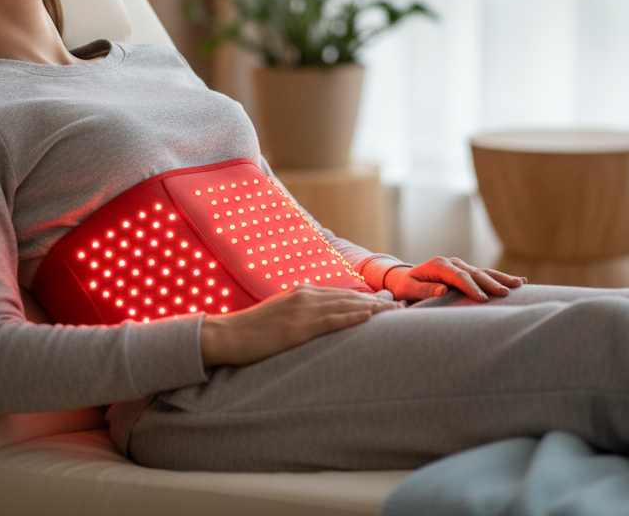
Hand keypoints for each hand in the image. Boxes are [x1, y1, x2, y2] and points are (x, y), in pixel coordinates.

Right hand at [199, 285, 397, 367]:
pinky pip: (331, 321)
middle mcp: (304, 296)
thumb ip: (300, 315)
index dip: (366, 299)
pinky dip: (353, 318)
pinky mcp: (297, 327)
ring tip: (395, 312)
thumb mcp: (279, 317)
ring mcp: (301, 311)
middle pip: (349, 298)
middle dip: (377, 302)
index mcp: (301, 293)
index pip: (341, 295)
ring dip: (373, 309)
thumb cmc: (251, 332)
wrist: (225, 336)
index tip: (387, 303)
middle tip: (402, 306)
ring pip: (345, 307)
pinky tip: (370, 318)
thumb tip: (319, 324)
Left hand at [384, 257, 525, 301]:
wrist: (405, 278)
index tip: (483, 299)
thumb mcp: (408, 289)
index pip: (459, 276)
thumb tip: (442, 290)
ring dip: (502, 278)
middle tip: (504, 294)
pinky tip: (520, 282)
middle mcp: (452, 263)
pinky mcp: (467, 271)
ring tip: (520, 284)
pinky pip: (486, 274)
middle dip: (490, 283)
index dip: (471, 287)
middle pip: (475, 272)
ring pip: (484, 271)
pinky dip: (501, 278)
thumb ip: (423, 289)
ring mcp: (461, 266)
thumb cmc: (406, 287)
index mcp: (439, 265)